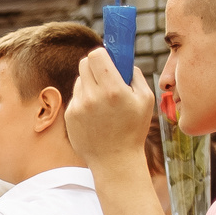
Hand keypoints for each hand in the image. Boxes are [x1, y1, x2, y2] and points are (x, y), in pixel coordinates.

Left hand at [66, 46, 155, 175]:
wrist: (114, 160)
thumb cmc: (133, 129)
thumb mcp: (146, 100)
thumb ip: (135, 75)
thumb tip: (124, 61)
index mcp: (113, 90)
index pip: (96, 55)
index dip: (102, 54)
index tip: (108, 59)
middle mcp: (92, 96)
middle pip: (84, 63)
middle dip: (95, 66)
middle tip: (106, 75)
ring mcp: (78, 106)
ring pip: (80, 80)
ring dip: (90, 84)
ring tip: (103, 101)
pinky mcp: (70, 115)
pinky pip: (76, 97)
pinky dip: (85, 99)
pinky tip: (96, 114)